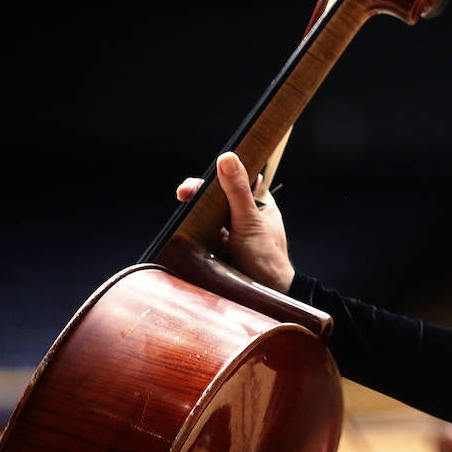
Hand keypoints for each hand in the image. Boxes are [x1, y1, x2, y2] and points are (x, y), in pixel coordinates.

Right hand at [177, 151, 295, 292]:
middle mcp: (244, 215)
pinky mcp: (219, 249)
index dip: (217, 176)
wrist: (267, 294)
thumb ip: (238, 191)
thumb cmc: (266, 256)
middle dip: (199, 193)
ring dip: (193, 210)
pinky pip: (203, 235)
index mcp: (259, 202)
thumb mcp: (249, 220)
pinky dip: (192, 230)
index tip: (198, 179)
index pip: (236, 180)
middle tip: (183, 193)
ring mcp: (231, 232)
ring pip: (208, 215)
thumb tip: (227, 157)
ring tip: (183, 204)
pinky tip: (183, 227)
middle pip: (217, 197)